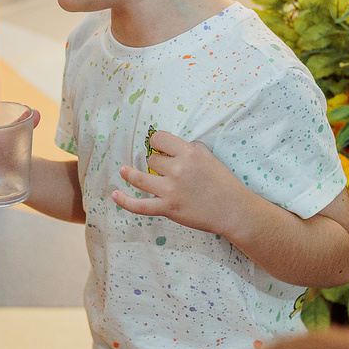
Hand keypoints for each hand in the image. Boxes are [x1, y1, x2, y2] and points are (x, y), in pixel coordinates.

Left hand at [112, 130, 243, 236]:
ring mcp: (170, 190)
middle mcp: (177, 169)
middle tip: (168, 171)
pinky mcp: (168, 208)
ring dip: (132, 174)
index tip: (160, 148)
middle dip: (157, 164)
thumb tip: (178, 145)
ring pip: (141, 177)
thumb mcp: (211, 157)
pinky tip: (115, 194)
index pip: (159, 138)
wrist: (233, 210)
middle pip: (152, 159)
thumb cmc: (224, 183)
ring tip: (125, 171)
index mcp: (188, 153)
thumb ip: (193, 147)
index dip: (157, 142)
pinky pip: (141, 205)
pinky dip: (125, 201)